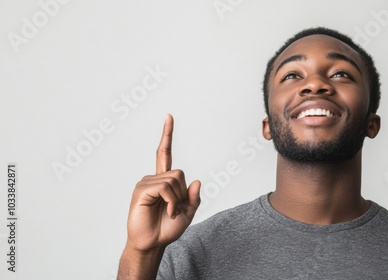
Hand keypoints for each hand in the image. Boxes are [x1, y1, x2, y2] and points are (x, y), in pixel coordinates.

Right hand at [125, 114, 200, 252]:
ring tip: (169, 212)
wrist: (152, 243)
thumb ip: (194, 197)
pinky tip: (167, 211)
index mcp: (164, 181)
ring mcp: (146, 183)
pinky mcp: (141, 190)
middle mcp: (153, 178)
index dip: (167, 135)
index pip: (165, 153)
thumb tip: (197, 180)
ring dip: (177, 200)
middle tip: (175, 210)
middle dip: (183, 193)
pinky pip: (165, 187)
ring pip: (174, 180)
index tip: (169, 116)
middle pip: (179, 173)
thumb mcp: (188, 213)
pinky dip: (171, 201)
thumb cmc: (167, 228)